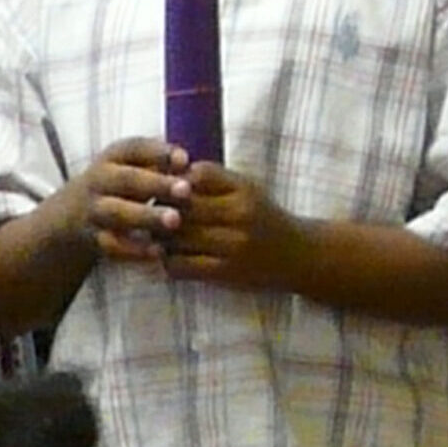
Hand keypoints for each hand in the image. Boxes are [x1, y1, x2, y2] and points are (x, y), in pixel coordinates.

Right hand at [64, 138, 191, 263]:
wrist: (71, 215)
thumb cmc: (120, 186)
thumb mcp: (132, 165)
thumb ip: (161, 163)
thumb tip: (196, 166)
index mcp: (113, 158)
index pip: (134, 148)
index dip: (159, 152)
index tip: (185, 159)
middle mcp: (100, 181)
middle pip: (127, 180)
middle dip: (156, 184)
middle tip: (186, 190)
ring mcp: (94, 210)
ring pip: (118, 213)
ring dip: (146, 217)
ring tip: (175, 221)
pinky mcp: (94, 238)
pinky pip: (113, 246)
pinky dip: (135, 251)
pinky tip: (160, 253)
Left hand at [163, 161, 307, 290]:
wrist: (297, 256)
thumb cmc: (263, 218)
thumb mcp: (247, 190)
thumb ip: (212, 181)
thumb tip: (166, 175)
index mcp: (243, 188)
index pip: (198, 174)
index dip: (175, 179)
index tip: (165, 186)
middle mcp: (239, 214)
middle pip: (183, 206)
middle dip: (160, 208)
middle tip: (149, 212)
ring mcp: (233, 245)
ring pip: (178, 236)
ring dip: (159, 237)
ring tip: (154, 235)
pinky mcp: (226, 272)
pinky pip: (182, 265)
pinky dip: (167, 261)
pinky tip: (167, 256)